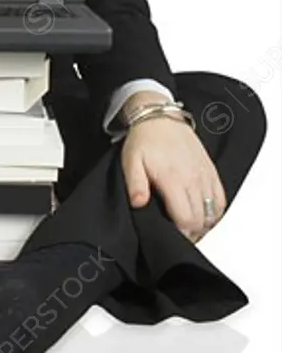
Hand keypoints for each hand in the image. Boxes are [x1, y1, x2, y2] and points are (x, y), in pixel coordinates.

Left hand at [121, 117, 226, 241]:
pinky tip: (203, 214)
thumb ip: (135, 185)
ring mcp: (204, 175)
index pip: (186, 219)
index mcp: (173, 178)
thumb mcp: (130, 161)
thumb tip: (139, 204)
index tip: (172, 235)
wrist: (160, 116)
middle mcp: (193, 178)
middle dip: (191, 233)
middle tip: (179, 234)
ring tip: (189, 226)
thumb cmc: (144, 140)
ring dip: (203, 224)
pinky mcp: (211, 171)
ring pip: (213, 212)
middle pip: (201, 220)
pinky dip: (215, 211)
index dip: (181, 234)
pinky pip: (221, 199)